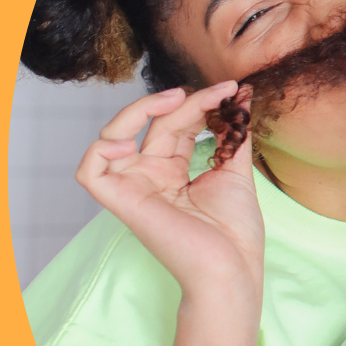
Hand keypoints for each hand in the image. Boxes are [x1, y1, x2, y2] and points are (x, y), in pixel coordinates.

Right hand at [76, 82, 262, 344]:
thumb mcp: (236, 170)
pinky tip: (135, 135)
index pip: (176, 124)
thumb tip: (242, 95)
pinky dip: (102, 148)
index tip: (233, 90)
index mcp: (174, 170)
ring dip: (142, 109)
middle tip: (222, 90)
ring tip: (179, 97)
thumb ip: (233, 132)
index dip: (200, 102)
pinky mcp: (121, 202)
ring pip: (117, 135)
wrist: (233, 267)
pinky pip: (91, 171)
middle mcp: (150, 176)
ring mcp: (134, 187)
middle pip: (156, 124)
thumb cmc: (235, 230)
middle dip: (188, 101)